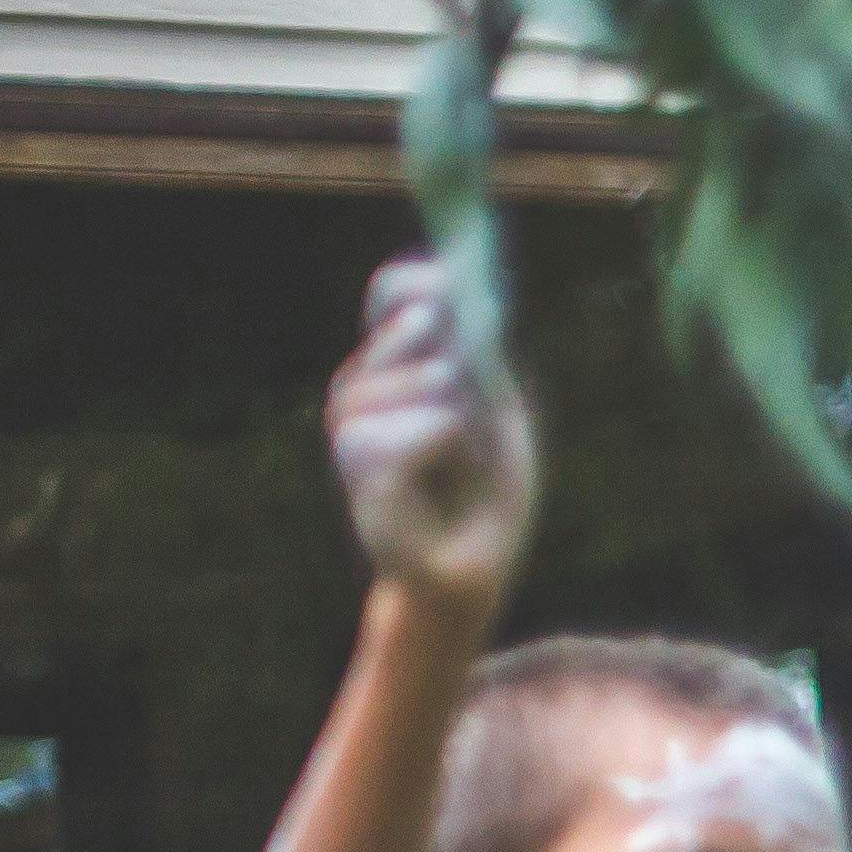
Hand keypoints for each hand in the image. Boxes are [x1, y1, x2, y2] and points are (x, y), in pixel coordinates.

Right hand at [327, 254, 531, 610]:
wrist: (473, 566)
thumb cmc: (488, 492)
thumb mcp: (501, 417)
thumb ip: (481, 364)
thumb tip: (464, 303)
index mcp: (401, 366)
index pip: (391, 296)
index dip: (412, 284)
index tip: (449, 286)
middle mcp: (366, 387)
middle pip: (395, 333)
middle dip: (442, 359)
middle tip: (470, 404)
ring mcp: (351, 427)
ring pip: (385, 384)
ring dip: (442, 413)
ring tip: (462, 453)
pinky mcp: (353, 471)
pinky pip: (384, 435)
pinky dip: (428, 445)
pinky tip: (446, 465)